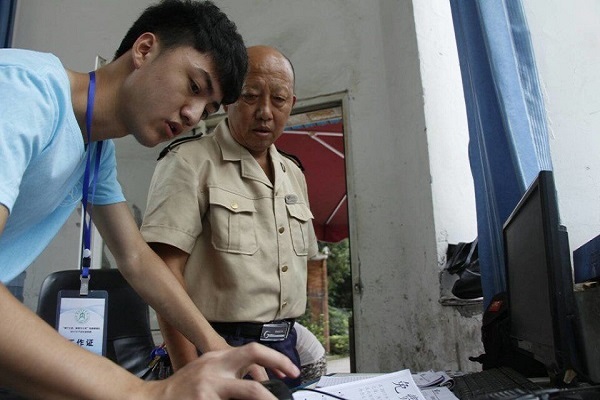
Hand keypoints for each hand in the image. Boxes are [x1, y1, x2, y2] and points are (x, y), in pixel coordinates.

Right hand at [142, 342, 299, 399]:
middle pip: (254, 372)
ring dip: (265, 399)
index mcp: (218, 358)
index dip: (277, 359)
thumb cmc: (182, 389)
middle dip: (275, 384)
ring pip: (249, 392)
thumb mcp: (206, 371)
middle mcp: (215, 369)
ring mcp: (209, 388)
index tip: (292, 372)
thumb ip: (230, 372)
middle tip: (285, 396)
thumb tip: (261, 382)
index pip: (254, 351)